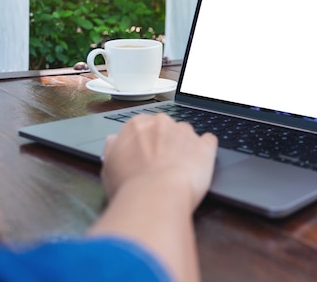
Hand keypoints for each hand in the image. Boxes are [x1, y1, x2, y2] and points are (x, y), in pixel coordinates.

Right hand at [101, 113, 217, 210]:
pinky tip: (198, 163)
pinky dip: (204, 150)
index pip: (141, 127)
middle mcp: (161, 123)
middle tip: (159, 166)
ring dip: (184, 147)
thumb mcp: (108, 167)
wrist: (157, 195)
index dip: (143, 144)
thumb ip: (112, 149)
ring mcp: (185, 132)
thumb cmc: (130, 185)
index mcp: (136, 125)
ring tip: (179, 169)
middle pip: (164, 129)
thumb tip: (113, 140)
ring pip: (186, 134)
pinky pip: (208, 141)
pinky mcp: (205, 145)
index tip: (143, 157)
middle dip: (164, 143)